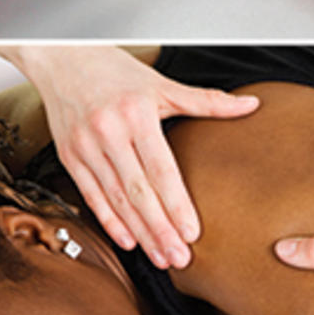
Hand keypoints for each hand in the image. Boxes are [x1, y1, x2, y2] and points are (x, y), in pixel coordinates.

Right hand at [0, 46, 258, 268]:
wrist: (63, 57)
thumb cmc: (114, 70)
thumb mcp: (161, 83)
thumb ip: (206, 100)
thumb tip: (251, 106)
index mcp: (136, 113)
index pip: (160, 168)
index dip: (176, 203)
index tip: (192, 232)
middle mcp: (108, 131)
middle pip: (138, 190)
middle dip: (160, 228)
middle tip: (179, 257)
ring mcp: (85, 145)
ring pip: (115, 197)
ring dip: (138, 231)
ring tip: (159, 256)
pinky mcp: (69, 155)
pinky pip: (90, 193)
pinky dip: (107, 219)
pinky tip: (126, 239)